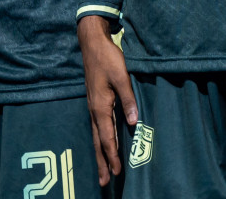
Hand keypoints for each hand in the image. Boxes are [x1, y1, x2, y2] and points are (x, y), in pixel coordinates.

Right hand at [78, 15, 136, 185]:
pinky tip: (102, 143)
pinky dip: (99, 140)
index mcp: (100, 106)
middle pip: (98, 142)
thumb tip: (133, 121)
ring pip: (96, 135)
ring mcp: (93, 106)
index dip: (112, 155)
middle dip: (102, 162)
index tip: (117, 172)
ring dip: (99, 154)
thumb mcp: (121, 76)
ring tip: (101, 170)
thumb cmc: (107, 58)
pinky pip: (97, 126)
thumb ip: (128, 99)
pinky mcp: (94, 101)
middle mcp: (94, 110)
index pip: (107, 137)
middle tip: (104, 182)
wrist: (92, 43)